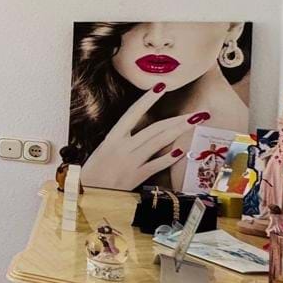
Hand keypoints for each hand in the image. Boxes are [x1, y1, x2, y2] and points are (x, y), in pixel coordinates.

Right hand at [79, 85, 208, 190]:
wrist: (84, 196)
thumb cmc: (90, 175)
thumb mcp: (102, 152)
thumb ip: (120, 143)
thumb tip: (141, 135)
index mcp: (112, 138)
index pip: (133, 113)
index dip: (148, 99)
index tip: (161, 86)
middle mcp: (122, 147)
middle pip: (155, 128)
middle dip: (178, 119)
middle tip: (199, 112)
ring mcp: (130, 162)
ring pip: (159, 142)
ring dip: (180, 131)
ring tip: (196, 122)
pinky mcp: (136, 177)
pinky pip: (156, 165)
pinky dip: (168, 158)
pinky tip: (181, 151)